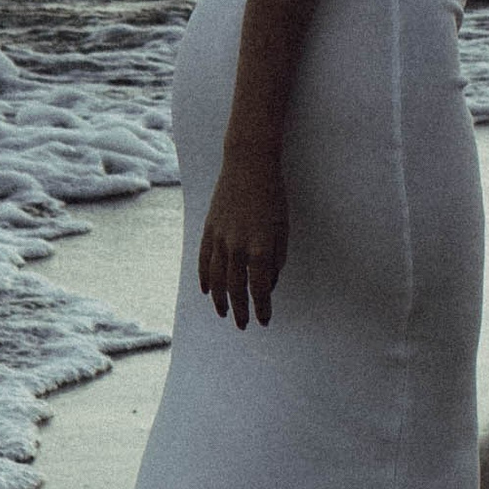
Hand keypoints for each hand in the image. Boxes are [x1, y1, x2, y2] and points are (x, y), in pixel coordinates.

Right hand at [198, 150, 288, 327]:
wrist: (248, 164)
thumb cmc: (272, 194)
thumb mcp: (283, 227)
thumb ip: (277, 258)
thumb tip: (269, 282)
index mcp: (260, 247)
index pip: (260, 288)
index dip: (262, 307)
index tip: (264, 321)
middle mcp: (237, 246)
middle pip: (236, 288)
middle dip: (240, 310)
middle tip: (243, 324)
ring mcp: (220, 238)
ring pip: (217, 279)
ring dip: (220, 300)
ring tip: (223, 313)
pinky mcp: (209, 229)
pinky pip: (204, 260)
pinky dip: (205, 278)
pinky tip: (206, 290)